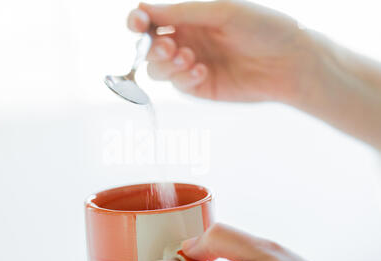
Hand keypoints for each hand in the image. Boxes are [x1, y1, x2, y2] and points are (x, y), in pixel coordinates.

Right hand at [128, 1, 310, 102]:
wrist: (289, 62)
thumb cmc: (262, 28)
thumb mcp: (222, 11)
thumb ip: (182, 12)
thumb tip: (143, 8)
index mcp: (190, 18)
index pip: (153, 19)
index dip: (138, 21)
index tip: (137, 23)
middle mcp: (187, 41)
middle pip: (150, 47)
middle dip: (152, 47)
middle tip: (168, 47)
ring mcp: (191, 66)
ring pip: (158, 69)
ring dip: (166, 64)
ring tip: (188, 58)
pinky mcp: (200, 87)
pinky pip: (178, 85)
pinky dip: (184, 78)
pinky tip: (202, 71)